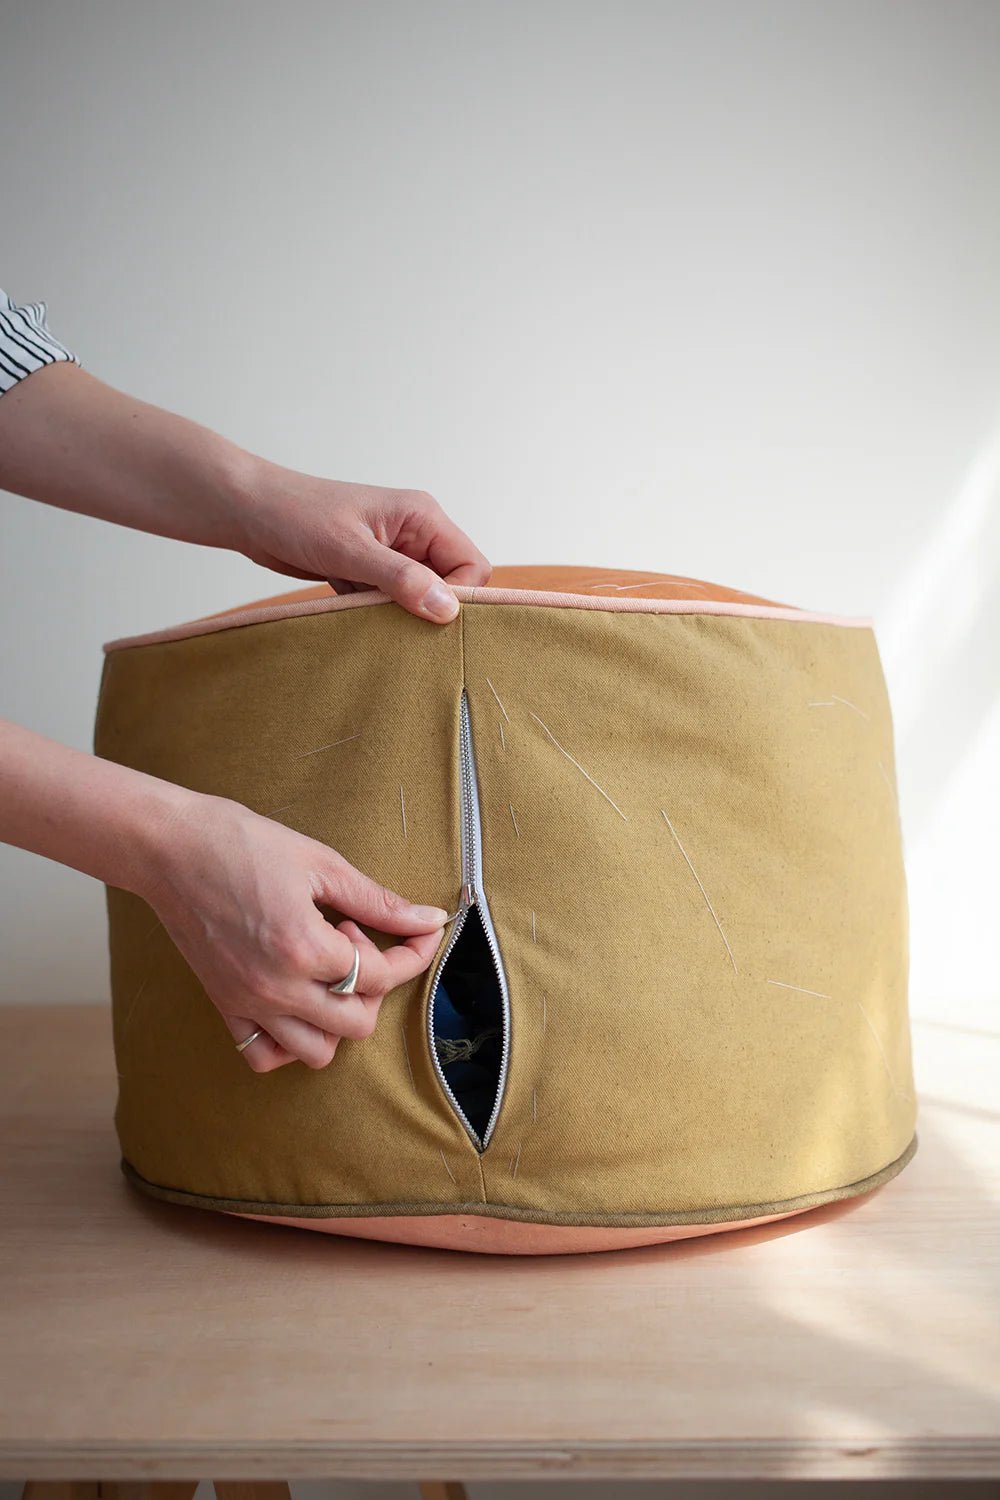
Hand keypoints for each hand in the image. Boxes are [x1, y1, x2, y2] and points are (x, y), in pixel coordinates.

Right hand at [141, 791, 449, 1071]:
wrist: (168, 848)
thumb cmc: (241, 843)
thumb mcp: (320, 863)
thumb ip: (377, 901)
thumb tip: (427, 920)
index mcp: (304, 948)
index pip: (381, 974)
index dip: (413, 951)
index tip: (423, 931)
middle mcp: (276, 988)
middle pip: (357, 1021)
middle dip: (377, 984)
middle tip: (357, 937)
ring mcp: (247, 1003)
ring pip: (317, 1050)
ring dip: (339, 1018)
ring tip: (330, 971)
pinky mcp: (224, 1005)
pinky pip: (265, 1055)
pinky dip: (291, 1041)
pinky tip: (299, 999)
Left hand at [236, 469, 492, 622]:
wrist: (247, 512)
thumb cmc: (295, 515)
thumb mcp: (350, 549)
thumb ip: (401, 579)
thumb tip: (447, 609)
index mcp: (422, 517)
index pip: (472, 565)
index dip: (460, 597)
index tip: (428, 620)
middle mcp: (414, 533)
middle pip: (451, 584)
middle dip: (431, 609)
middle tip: (400, 627)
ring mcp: (392, 553)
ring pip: (420, 597)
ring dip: (401, 615)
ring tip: (370, 620)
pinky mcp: (370, 571)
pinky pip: (392, 602)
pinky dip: (378, 615)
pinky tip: (355, 616)